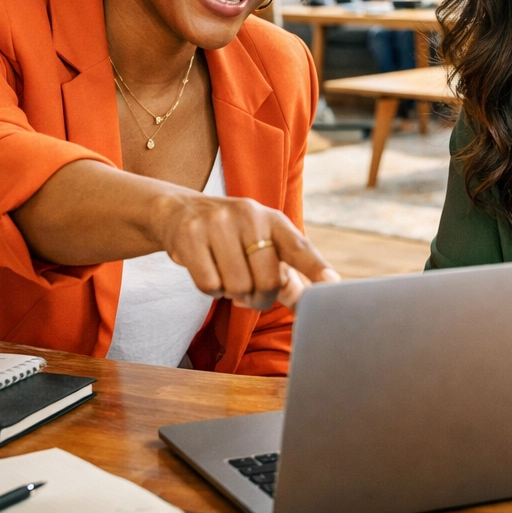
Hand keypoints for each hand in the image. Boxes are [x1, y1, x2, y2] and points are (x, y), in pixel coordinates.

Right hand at [151, 191, 339, 310]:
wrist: (179, 210)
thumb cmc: (231, 235)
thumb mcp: (261, 243)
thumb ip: (285, 274)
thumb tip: (304, 301)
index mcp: (273, 219)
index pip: (299, 247)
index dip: (316, 268)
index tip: (332, 285)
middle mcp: (249, 216)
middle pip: (267, 281)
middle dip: (261, 299)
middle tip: (251, 296)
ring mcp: (218, 224)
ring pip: (237, 287)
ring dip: (233, 295)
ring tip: (227, 277)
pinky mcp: (191, 236)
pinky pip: (209, 286)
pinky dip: (211, 290)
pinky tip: (208, 271)